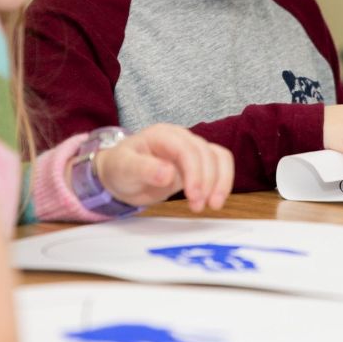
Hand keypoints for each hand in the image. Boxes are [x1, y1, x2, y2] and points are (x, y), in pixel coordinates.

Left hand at [92, 124, 233, 212]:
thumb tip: (168, 173)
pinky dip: (222, 181)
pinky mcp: (198, 163)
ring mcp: (191, 149)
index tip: (193, 196)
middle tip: (198, 207)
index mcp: (162, 135)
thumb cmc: (120, 169)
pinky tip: (214, 199)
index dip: (195, 172)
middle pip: (207, 153)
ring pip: (219, 157)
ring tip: (212, 205)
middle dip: (208, 181)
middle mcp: (180, 138)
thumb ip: (144, 169)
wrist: (120, 175)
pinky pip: (219, 165)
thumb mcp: (124, 169)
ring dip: (220, 182)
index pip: (187, 149)